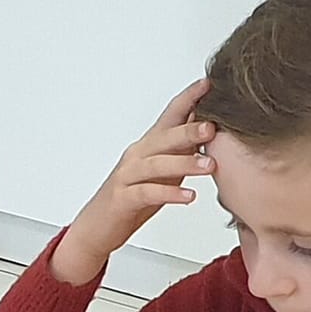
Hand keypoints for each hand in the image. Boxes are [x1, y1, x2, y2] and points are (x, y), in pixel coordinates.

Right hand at [52, 79, 217, 284]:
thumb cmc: (132, 198)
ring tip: (209, 166)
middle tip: (214, 127)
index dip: (188, 99)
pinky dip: (169, 194)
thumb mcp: (161, 171)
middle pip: (164, 138)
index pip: (170, 116)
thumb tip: (210, 132)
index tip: (208, 84)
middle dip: (189, 130)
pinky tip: (188, 196)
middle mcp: (136, 155)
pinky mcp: (123, 199)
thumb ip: (181, 151)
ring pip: (156, 164)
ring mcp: (127, 176)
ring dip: (184, 163)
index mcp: (148, 146)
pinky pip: (148, 193)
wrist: (97, 227)